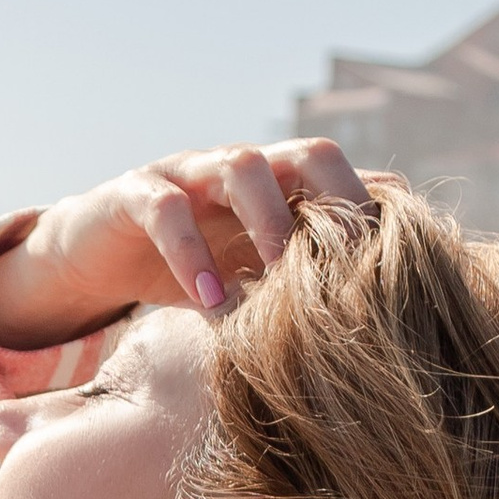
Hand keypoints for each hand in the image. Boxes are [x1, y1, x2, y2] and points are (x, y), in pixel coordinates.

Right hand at [0, 138, 372, 352]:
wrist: (97, 256)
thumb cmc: (190, 276)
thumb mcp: (256, 287)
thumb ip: (304, 297)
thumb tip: (379, 345)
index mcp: (283, 191)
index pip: (348, 183)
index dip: (378, 215)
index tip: (401, 274)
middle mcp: (246, 171)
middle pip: (310, 153)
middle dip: (337, 202)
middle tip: (349, 268)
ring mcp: (192, 173)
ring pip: (243, 167)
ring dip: (268, 224)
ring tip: (276, 287)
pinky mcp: (135, 194)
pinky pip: (167, 210)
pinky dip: (190, 254)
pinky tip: (209, 302)